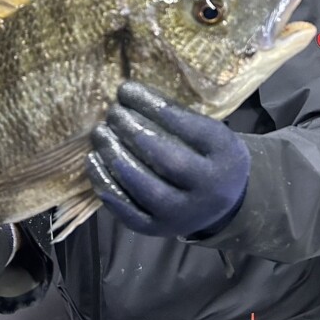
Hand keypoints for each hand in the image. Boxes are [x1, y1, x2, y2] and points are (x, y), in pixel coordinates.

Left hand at [87, 82, 249, 237]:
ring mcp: (184, 215)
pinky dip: (108, 186)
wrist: (224, 203)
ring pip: (147, 189)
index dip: (153, 106)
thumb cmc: (207, 154)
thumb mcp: (209, 131)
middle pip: (167, 160)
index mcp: (225, 155)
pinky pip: (130, 213)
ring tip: (100, 133)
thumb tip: (128, 94)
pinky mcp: (160, 230)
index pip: (188, 128)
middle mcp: (210, 189)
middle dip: (133, 131)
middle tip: (112, 112)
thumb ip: (178, 116)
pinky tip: (94, 161)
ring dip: (116, 157)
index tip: (127, 89)